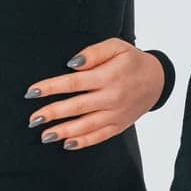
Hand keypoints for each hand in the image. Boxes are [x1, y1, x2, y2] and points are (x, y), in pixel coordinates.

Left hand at [23, 37, 164, 149]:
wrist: (158, 80)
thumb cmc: (132, 60)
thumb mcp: (116, 46)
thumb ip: (94, 52)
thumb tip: (71, 63)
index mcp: (108, 76)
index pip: (74, 82)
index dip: (51, 87)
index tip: (32, 92)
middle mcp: (111, 97)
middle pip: (76, 106)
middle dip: (52, 113)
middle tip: (32, 118)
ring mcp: (116, 114)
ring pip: (86, 125)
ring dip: (63, 131)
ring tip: (44, 135)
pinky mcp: (119, 125)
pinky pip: (99, 136)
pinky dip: (83, 142)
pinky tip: (67, 144)